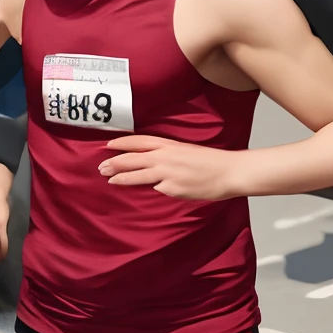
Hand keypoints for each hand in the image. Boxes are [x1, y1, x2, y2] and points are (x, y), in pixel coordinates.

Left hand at [98, 136, 240, 199]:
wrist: (231, 171)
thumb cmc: (212, 162)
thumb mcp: (187, 151)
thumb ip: (168, 154)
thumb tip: (150, 161)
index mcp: (170, 145)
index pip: (140, 141)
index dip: (122, 143)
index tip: (108, 145)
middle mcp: (166, 156)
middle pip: (132, 158)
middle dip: (115, 162)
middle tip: (101, 167)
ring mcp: (168, 172)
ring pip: (137, 174)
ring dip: (121, 177)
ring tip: (109, 179)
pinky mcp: (172, 187)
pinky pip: (156, 189)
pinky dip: (152, 189)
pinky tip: (146, 191)